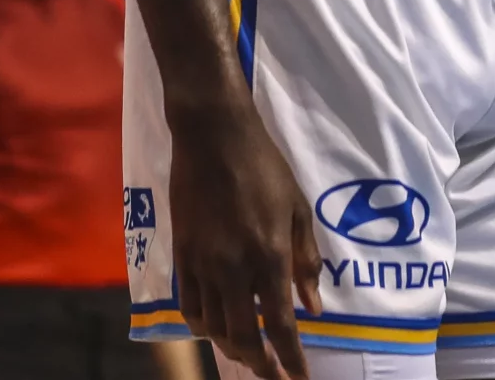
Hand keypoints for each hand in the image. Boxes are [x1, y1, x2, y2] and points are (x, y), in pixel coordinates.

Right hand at [167, 101, 322, 378]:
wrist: (213, 139)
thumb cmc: (265, 169)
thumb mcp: (299, 210)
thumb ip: (306, 261)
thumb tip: (313, 307)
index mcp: (270, 256)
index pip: (281, 324)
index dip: (291, 358)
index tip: (300, 379)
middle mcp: (234, 269)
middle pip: (244, 336)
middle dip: (260, 364)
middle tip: (274, 375)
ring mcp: (203, 266)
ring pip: (215, 328)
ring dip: (233, 349)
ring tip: (249, 355)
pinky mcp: (181, 258)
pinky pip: (190, 307)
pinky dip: (204, 328)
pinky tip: (217, 329)